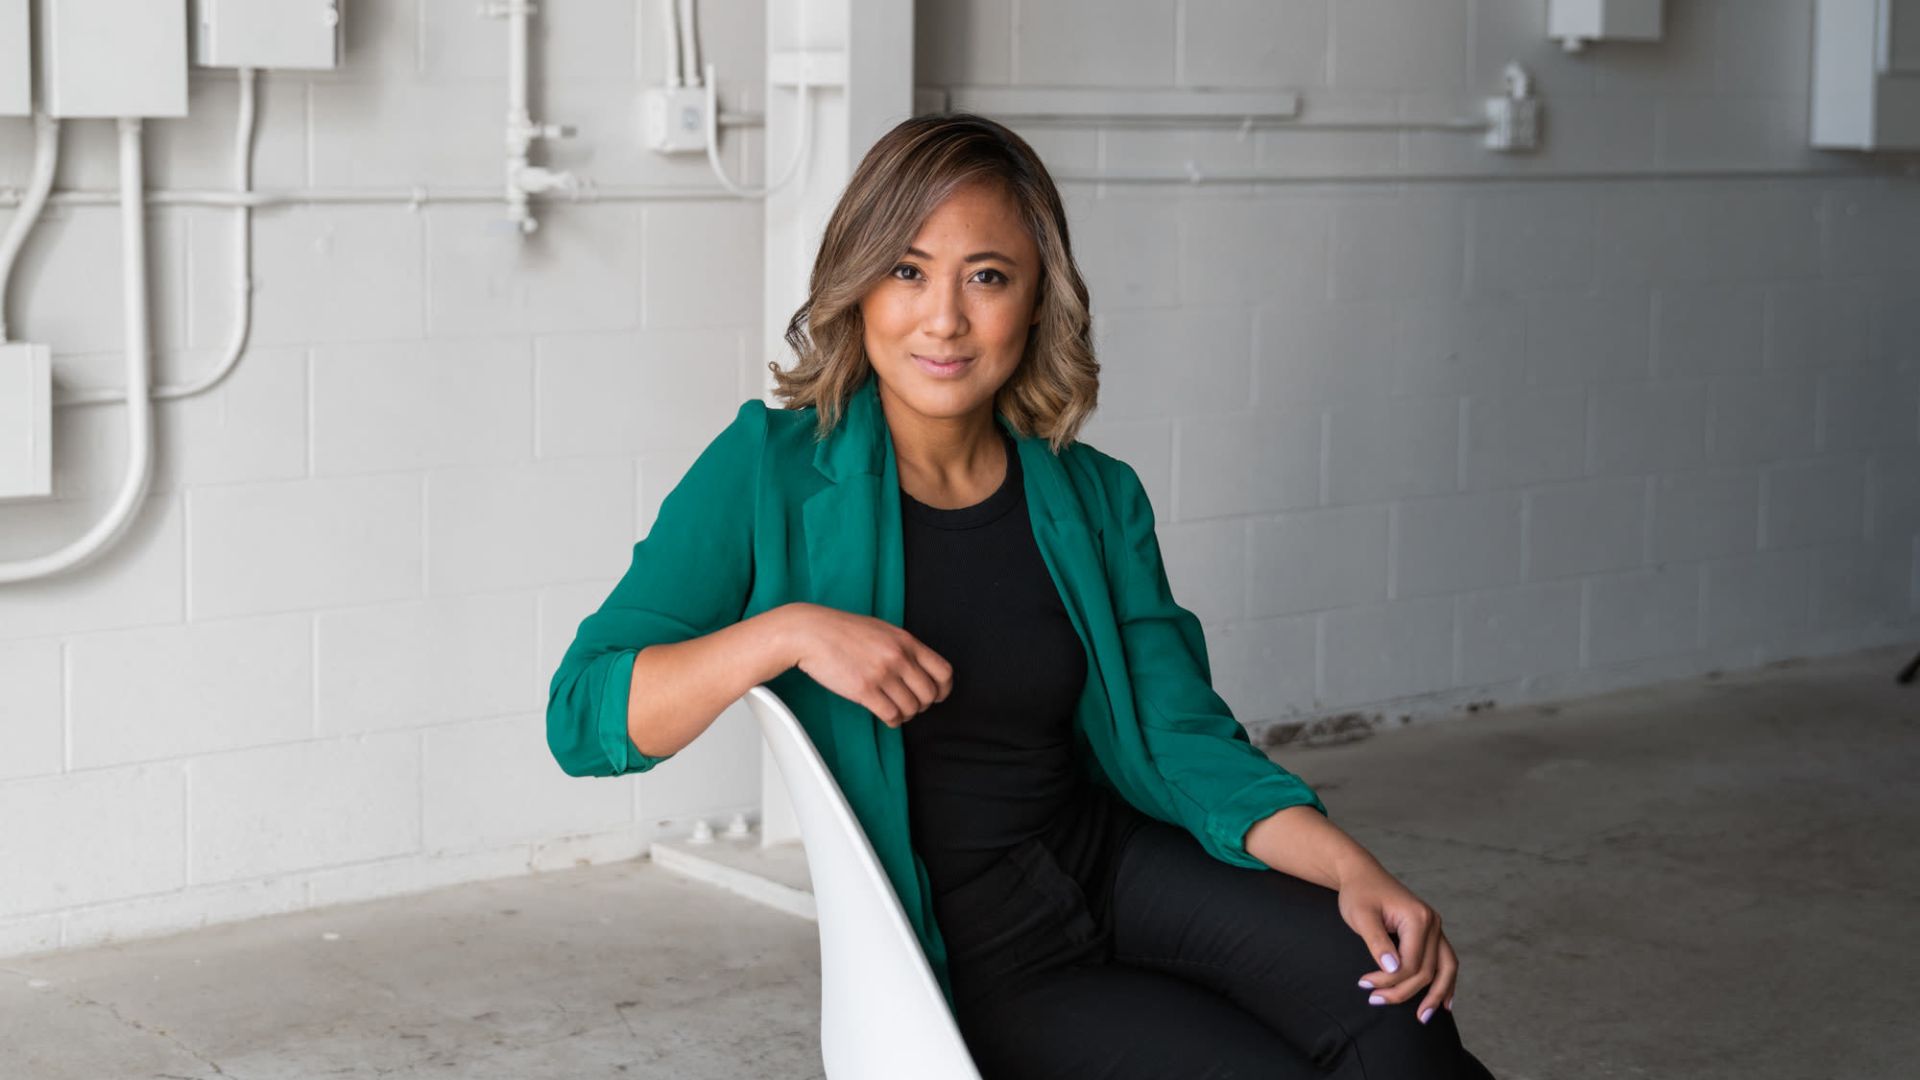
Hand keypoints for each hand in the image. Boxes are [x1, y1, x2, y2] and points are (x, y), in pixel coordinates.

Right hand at [784, 603, 952, 727]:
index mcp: (906, 641)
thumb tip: (919, 668)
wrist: (811, 632)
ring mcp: (882, 673)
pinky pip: (891, 715)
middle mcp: (898, 657)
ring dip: (905, 713)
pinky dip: (892, 720)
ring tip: (895, 708)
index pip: (944, 672)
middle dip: (922, 704)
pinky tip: (885, 714)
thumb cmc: (842, 631)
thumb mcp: (882, 630)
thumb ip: (903, 647)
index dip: (943, 689)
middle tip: (910, 703)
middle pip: (929, 695)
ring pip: (911, 708)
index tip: (936, 695)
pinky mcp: (864, 689)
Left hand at [1335, 860, 1457, 1024]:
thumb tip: (1394, 969)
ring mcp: (1435, 928)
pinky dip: (1445, 982)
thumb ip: (1377, 942)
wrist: (1361, 874)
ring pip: (1446, 968)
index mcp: (1418, 918)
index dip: (1389, 980)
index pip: (1411, 963)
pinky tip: (1445, 1002)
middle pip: (1427, 970)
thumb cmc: (1358, 893)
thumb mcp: (1360, 916)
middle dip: (1403, 991)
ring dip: (1437, 994)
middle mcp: (1433, 923)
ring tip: (1424, 1017)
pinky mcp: (1432, 933)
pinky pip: (1445, 961)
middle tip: (1376, 1001)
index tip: (1364, 985)